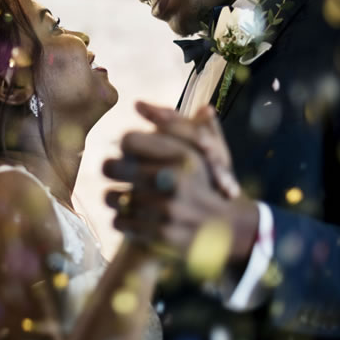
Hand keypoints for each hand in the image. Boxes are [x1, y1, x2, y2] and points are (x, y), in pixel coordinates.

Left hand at [103, 103, 258, 277]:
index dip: (126, 145)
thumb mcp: (200, 147)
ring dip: (113, 197)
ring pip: (111, 196)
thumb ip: (172, 122)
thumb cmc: (205, 180)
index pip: (128, 140)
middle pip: (111, 166)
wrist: (227, 229)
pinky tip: (130, 216)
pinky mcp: (159, 236)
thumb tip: (139, 104)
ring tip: (121, 196)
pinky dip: (121, 220)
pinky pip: (118, 222)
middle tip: (113, 171)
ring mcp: (166, 211)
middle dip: (111, 168)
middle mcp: (173, 182)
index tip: (129, 151)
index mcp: (181, 155)